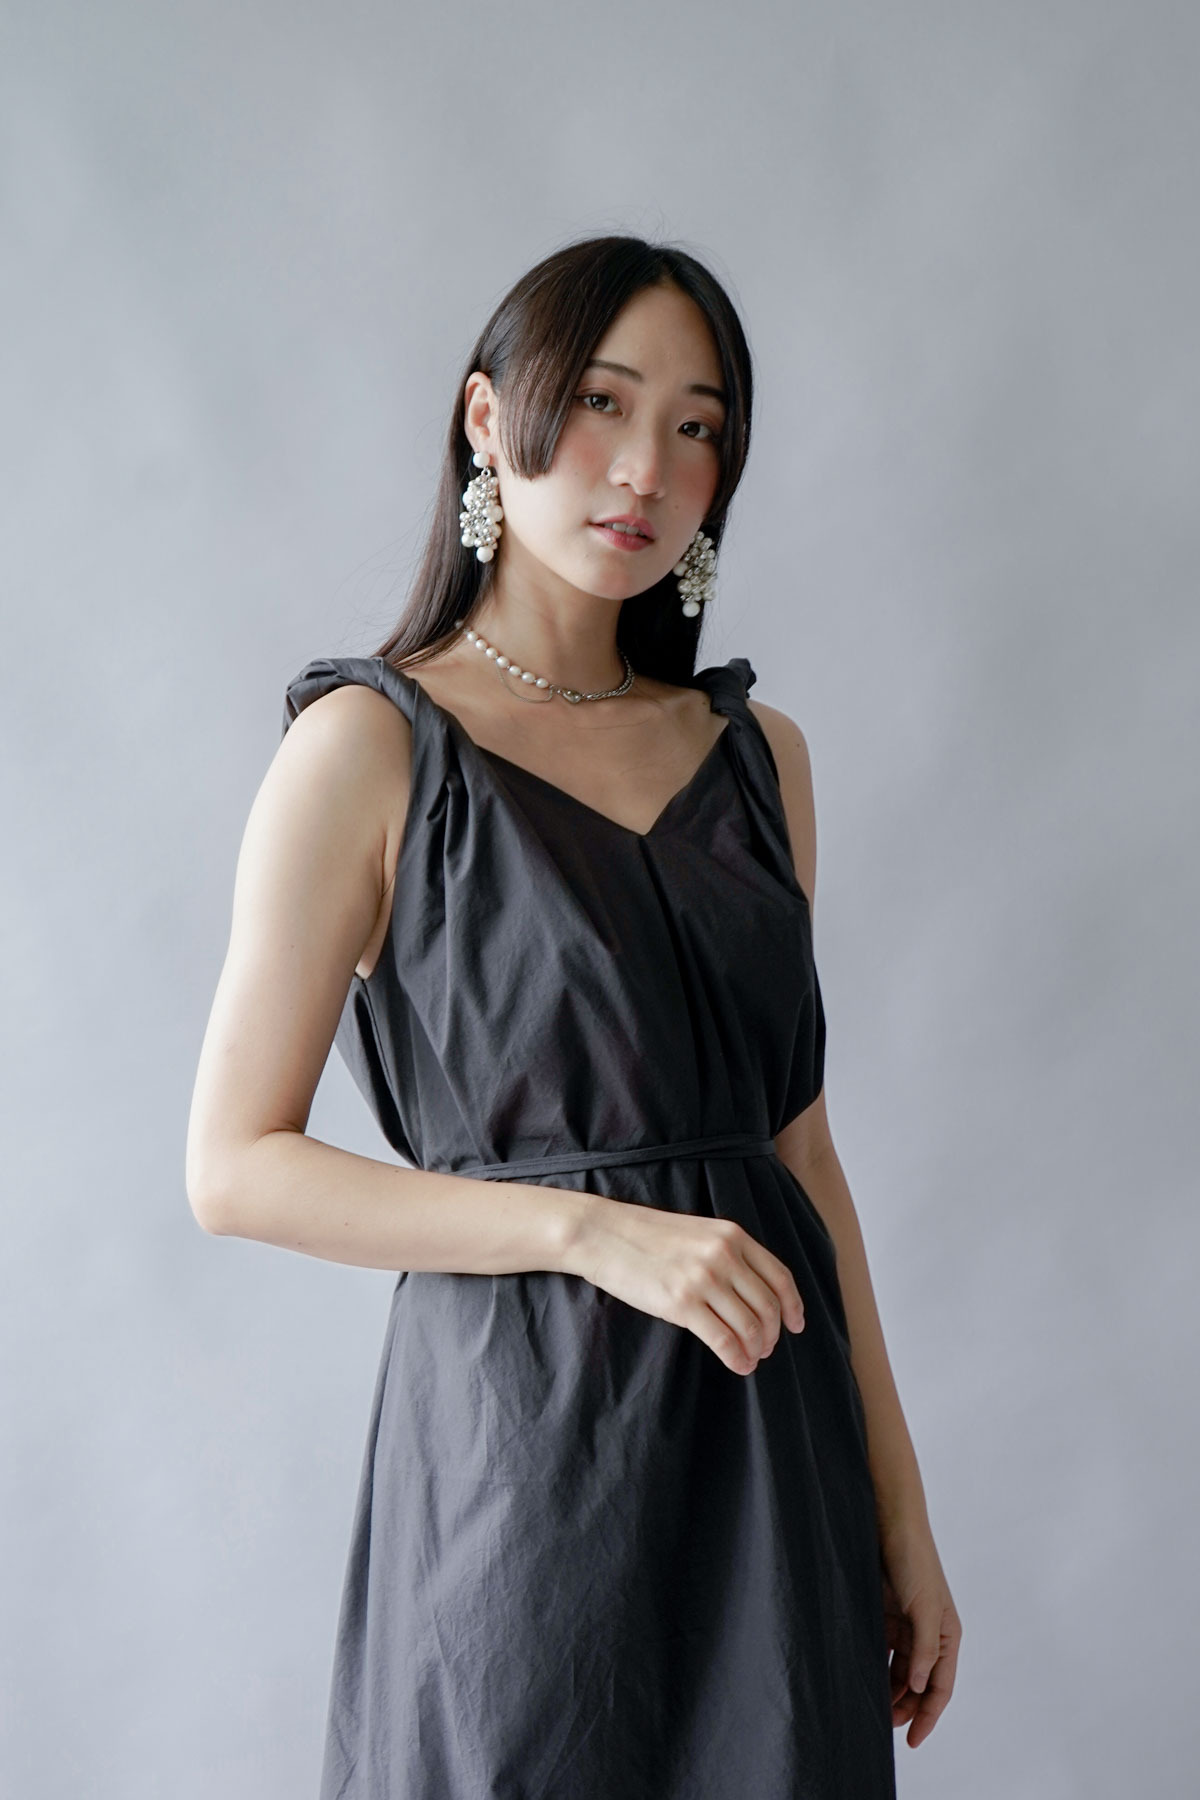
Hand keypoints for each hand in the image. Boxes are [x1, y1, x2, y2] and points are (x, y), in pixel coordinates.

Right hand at [563, 1192, 804, 1374]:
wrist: (604, 1234)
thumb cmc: (647, 1236)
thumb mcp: (698, 1233)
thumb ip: (727, 1254)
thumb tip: (751, 1292)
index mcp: (732, 1236)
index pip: (779, 1276)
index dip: (793, 1306)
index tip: (796, 1324)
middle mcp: (724, 1255)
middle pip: (768, 1305)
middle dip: (773, 1334)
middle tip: (766, 1348)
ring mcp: (703, 1279)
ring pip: (749, 1326)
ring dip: (756, 1349)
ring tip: (751, 1359)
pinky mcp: (681, 1303)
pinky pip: (724, 1340)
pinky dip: (737, 1358)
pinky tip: (738, 1364)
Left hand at [878, 1519, 961, 1747]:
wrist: (889, 1523)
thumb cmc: (914, 1560)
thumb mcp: (923, 1607)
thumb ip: (924, 1648)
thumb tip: (922, 1687)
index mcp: (947, 1635)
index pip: (940, 1686)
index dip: (928, 1715)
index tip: (912, 1740)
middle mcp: (929, 1634)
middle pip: (920, 1684)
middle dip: (906, 1707)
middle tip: (883, 1727)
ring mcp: (906, 1625)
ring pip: (899, 1671)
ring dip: (889, 1691)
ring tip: (872, 1709)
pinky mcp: (885, 1615)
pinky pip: (882, 1651)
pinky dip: (875, 1667)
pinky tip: (862, 1679)